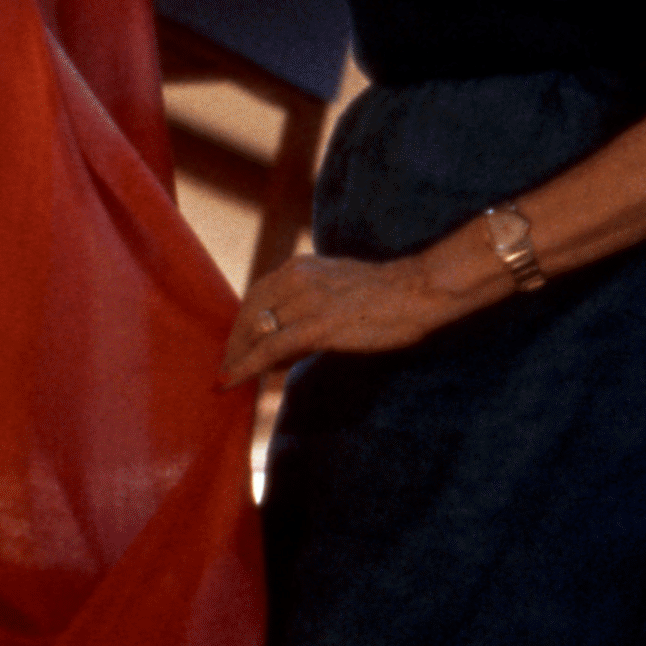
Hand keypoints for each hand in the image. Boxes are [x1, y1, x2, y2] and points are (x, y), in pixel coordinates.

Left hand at [216, 253, 462, 386]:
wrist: (419, 291)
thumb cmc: (386, 297)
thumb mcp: (336, 289)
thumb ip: (308, 308)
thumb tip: (283, 345)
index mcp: (300, 266)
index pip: (258, 293)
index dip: (242, 321)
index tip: (233, 343)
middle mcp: (297, 277)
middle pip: (251, 310)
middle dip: (235, 340)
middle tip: (226, 365)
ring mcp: (307, 300)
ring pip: (257, 330)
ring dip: (238, 355)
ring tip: (228, 376)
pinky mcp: (318, 324)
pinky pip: (272, 347)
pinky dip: (247, 364)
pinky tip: (233, 379)